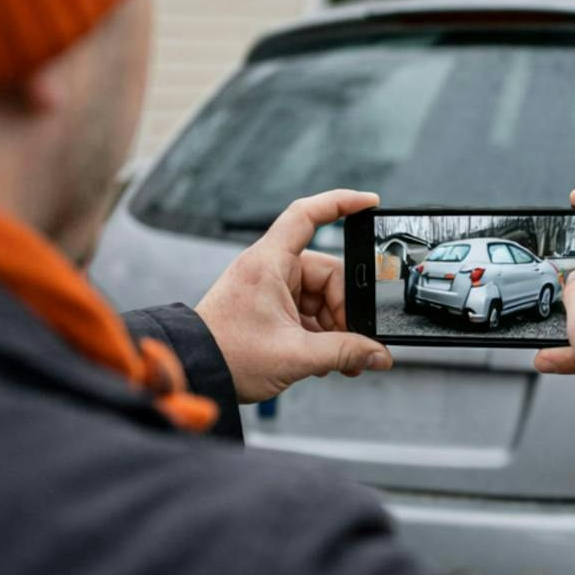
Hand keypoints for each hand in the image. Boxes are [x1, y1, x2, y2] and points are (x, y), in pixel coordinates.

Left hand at [194, 190, 392, 403]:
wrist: (195, 372)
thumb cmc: (228, 355)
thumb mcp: (296, 355)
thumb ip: (345, 353)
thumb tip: (379, 355)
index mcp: (269, 263)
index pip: (307, 215)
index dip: (341, 202)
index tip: (371, 202)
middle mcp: (270, 268)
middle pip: (327, 273)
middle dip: (344, 309)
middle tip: (354, 341)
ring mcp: (270, 287)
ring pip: (320, 296)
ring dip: (333, 327)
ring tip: (339, 359)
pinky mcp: (269, 306)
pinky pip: (307, 311)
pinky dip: (320, 332)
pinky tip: (325, 358)